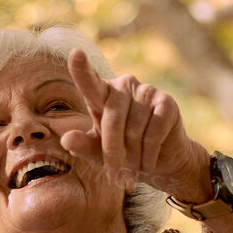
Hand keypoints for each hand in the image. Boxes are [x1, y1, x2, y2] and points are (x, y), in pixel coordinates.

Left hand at [59, 49, 213, 204]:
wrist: (161, 162)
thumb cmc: (123, 154)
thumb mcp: (98, 153)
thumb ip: (82, 145)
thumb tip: (65, 139)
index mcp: (103, 94)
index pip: (90, 82)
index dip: (82, 70)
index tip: (75, 54)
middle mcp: (124, 85)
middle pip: (112, 120)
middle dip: (112, 153)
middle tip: (115, 178)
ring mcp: (147, 91)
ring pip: (133, 131)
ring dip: (133, 157)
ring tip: (135, 167)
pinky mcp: (167, 102)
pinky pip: (153, 133)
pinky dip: (149, 154)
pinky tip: (150, 162)